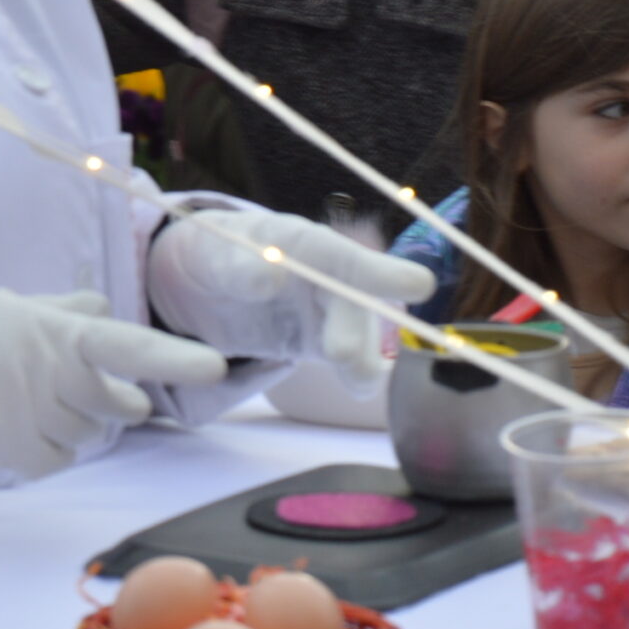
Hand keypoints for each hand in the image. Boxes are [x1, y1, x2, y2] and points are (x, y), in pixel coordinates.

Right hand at [0, 283, 226, 477]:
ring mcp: (35, 416)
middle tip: (72, 386)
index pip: (128, 345)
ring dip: (71, 424)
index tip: (216, 366)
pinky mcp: (14, 451)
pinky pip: (57, 461)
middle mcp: (54, 375)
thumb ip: (65, 311)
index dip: (174, 358)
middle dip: (112, 401)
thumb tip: (102, 304)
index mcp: (59, 334)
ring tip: (27, 400)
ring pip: (88, 437)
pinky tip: (14, 427)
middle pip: (117, 406)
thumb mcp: (13, 307)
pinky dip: (45, 450)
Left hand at [146, 209, 435, 388]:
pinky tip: (361, 389)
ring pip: (358, 331)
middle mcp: (325, 272)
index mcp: (298, 240)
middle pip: (352, 297)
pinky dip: (359, 374)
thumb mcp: (216, 258)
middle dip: (354, 325)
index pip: (338, 253)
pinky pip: (348, 358)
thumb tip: (268, 277)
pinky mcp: (322, 341)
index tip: (419, 285)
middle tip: (342, 355)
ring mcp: (328, 308)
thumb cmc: (217, 254)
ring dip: (363, 356)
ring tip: (358, 382)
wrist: (208, 283)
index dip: (379, 270)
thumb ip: (238, 268)